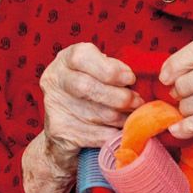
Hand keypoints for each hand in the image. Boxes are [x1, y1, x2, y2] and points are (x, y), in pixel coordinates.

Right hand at [38, 43, 142, 179]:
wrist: (63, 130)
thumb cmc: (89, 93)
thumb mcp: (98, 73)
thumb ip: (113, 71)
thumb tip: (137, 80)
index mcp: (66, 59)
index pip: (82, 57)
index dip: (110, 69)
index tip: (130, 78)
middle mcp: (55, 79)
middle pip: (86, 87)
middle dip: (119, 96)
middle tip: (138, 102)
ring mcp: (54, 106)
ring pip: (94, 114)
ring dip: (121, 118)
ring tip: (134, 117)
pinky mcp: (59, 131)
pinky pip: (94, 135)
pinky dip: (114, 135)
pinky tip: (123, 132)